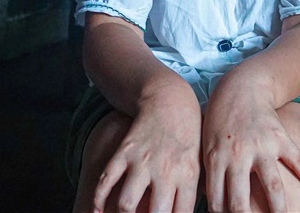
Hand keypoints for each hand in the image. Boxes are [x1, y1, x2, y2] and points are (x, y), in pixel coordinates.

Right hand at [92, 85, 201, 212]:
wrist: (170, 99)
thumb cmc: (188, 134)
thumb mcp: (199, 160)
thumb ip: (196, 189)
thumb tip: (201, 206)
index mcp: (188, 175)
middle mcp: (166, 170)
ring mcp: (143, 161)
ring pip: (127, 204)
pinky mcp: (124, 151)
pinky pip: (106, 180)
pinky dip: (98, 199)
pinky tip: (98, 210)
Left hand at [202, 88, 299, 212]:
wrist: (241, 87)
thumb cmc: (219, 120)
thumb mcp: (206, 146)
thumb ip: (210, 175)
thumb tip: (210, 205)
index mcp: (216, 160)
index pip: (218, 202)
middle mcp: (238, 156)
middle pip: (240, 202)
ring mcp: (261, 147)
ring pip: (272, 186)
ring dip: (279, 210)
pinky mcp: (280, 137)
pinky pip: (296, 160)